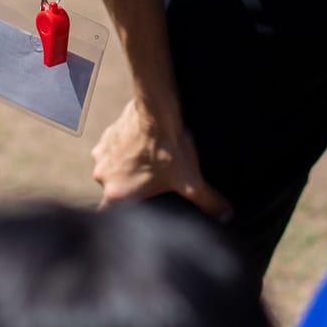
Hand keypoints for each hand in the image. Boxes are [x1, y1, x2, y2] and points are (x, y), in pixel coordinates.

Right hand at [90, 94, 232, 219]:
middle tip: (151, 182)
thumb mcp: (191, 181)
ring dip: (126, 168)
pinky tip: (143, 145)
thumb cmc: (168, 147)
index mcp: (117, 194)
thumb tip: (224, 216)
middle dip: (131, 188)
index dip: (125, 216)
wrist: (156, 109)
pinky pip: (112, 150)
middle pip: (115, 191)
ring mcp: (101, 155)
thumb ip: (208, 202)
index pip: (111, 217)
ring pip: (112, 170)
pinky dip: (124, 150)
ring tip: (149, 162)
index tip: (139, 209)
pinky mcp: (106, 136)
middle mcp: (103, 176)